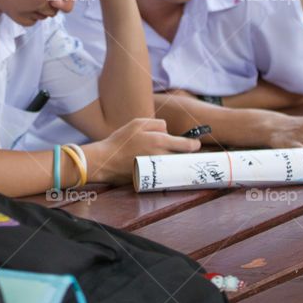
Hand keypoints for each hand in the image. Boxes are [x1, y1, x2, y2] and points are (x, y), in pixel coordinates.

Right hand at [85, 118, 200, 183]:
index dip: (194, 144)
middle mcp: (160, 156)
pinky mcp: (151, 179)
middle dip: (186, 155)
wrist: (105, 160)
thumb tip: (168, 130)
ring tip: (174, 160)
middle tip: (185, 152)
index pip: (186, 145)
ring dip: (177, 164)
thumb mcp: (137, 123)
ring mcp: (156, 169)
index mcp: (159, 141)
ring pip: (175, 167)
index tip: (196, 143)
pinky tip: (165, 169)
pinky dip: (168, 172)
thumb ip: (156, 123)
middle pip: (183, 158)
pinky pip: (165, 175)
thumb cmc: (120, 140)